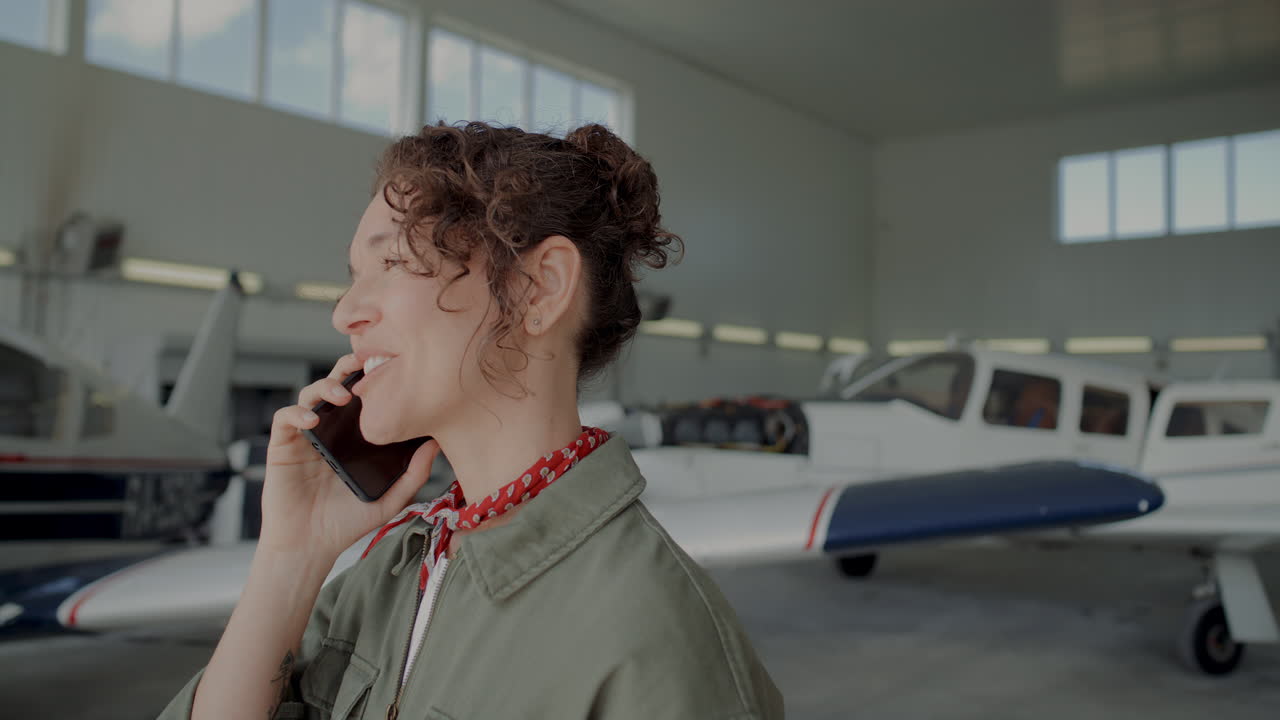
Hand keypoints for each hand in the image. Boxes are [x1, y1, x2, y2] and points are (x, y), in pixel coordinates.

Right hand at [258, 353, 439, 557]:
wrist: (310, 546)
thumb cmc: (347, 524)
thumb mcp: (390, 499)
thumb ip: (414, 473)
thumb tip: (436, 444)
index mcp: (353, 437)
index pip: (362, 398)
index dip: (372, 379)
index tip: (390, 368)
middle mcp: (329, 431)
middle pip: (335, 386)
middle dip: (347, 369)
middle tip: (363, 362)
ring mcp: (305, 437)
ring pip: (309, 395)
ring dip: (325, 387)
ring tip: (342, 394)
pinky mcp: (282, 446)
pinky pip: (284, 418)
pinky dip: (297, 412)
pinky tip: (313, 419)